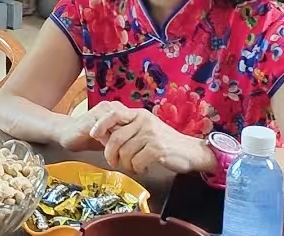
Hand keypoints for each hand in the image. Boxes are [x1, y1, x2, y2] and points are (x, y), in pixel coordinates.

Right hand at [53, 101, 135, 152]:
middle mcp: (110, 108)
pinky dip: (108, 145)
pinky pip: (104, 133)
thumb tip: (142, 151)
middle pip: (130, 126)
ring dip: (120, 146)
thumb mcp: (109, 138)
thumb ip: (123, 139)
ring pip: (119, 129)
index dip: (137, 140)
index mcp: (117, 110)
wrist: (65, 132)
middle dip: (130, 143)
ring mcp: (100, 112)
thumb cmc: (88, 136)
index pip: (136, 124)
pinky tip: (108, 155)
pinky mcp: (90, 120)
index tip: (138, 154)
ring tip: (119, 158)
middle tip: (131, 158)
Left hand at [92, 108, 215, 174]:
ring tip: (134, 166)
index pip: (114, 114)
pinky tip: (144, 168)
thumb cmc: (165, 142)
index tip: (93, 135)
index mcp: (139, 115)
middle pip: (116, 138)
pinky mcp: (157, 149)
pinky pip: (137, 162)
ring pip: (125, 153)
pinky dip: (138, 169)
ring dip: (127, 165)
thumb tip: (104, 135)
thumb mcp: (146, 130)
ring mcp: (151, 134)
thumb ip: (128, 130)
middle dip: (110, 154)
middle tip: (113, 163)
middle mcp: (144, 121)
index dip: (100, 124)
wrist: (191, 151)